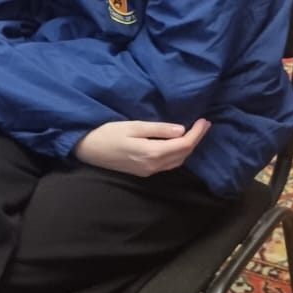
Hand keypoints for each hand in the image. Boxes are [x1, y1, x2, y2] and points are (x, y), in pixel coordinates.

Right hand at [74, 118, 210, 176]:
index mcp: (152, 153)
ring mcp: (148, 171)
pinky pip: (167, 164)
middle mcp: (153, 166)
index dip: (197, 133)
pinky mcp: (143, 171)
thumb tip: (181, 129)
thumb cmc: (107, 134)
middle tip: (203, 124)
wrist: (87, 150)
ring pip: (176, 162)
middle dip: (196, 140)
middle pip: (183, 155)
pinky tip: (178, 143)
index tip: (205, 120)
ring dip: (187, 148)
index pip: (183, 145)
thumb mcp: (133, 126)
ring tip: (194, 132)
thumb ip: (158, 129)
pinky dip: (177, 153)